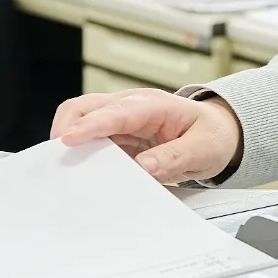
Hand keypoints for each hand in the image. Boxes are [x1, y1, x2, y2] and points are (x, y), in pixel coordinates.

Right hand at [50, 88, 241, 184]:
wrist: (218, 134)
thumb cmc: (211, 137)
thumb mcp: (203, 150)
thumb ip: (175, 157)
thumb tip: (145, 167)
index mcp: (153, 105)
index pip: (115, 112)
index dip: (89, 126)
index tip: (68, 140)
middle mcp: (131, 106)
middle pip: (84, 108)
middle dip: (65, 130)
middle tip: (59, 161)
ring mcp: (120, 119)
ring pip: (80, 122)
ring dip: (70, 144)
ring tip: (66, 170)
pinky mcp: (116, 134)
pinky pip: (90, 140)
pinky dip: (80, 153)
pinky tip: (81, 172)